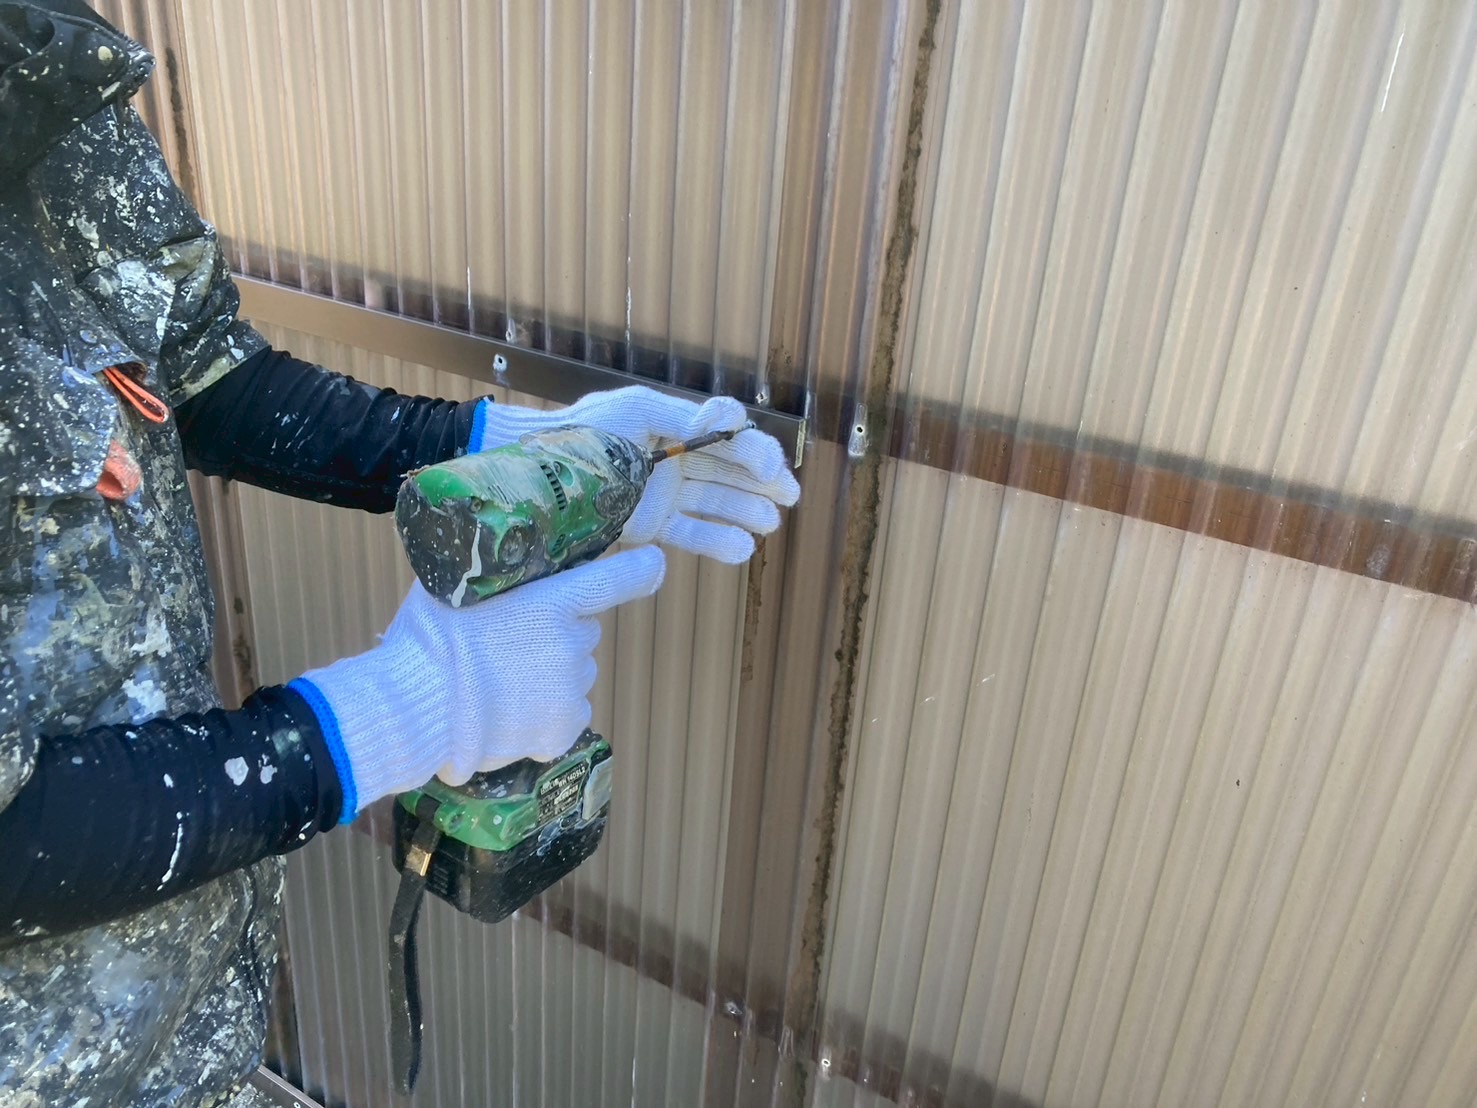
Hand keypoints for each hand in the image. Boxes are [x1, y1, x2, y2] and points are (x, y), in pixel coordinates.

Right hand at [292, 546, 665, 817]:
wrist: (412, 710)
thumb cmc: (425, 642)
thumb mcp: (454, 587)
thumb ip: (490, 576)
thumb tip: (492, 564)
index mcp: (551, 602)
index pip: (618, 579)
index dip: (641, 570)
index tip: (654, 565)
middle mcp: (571, 644)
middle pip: (583, 632)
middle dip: (557, 635)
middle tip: (511, 644)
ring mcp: (570, 690)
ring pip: (575, 675)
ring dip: (549, 676)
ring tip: (501, 685)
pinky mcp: (561, 730)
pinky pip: (567, 715)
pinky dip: (546, 716)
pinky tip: (509, 714)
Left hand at [471, 386, 800, 563]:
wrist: (538, 477)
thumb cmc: (583, 432)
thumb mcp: (634, 411)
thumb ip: (682, 417)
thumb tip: (730, 420)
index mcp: (673, 424)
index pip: (726, 433)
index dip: (753, 449)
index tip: (768, 467)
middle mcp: (673, 457)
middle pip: (730, 468)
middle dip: (763, 481)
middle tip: (789, 496)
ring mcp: (663, 493)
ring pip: (717, 502)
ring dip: (746, 511)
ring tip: (770, 523)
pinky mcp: (650, 526)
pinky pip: (692, 533)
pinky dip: (717, 542)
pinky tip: (743, 549)